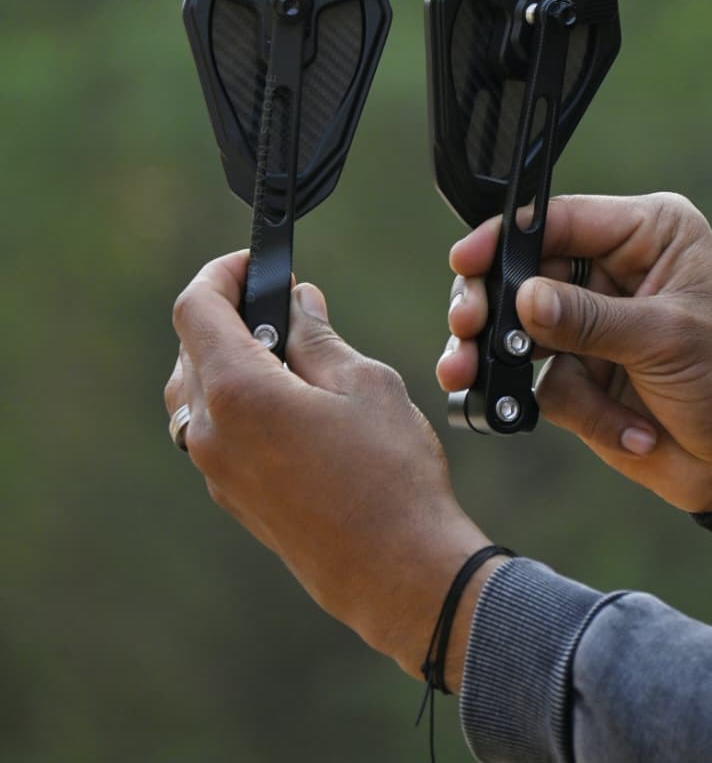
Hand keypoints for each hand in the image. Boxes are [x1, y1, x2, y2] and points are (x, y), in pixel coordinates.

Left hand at [165, 251, 498, 687]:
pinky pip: (214, 431)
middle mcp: (211, 432)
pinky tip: (290, 401)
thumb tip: (297, 301)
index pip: (196, 308)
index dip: (221, 273)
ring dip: (230, 358)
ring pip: (196, 393)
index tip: (253, 262)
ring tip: (290, 351)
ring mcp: (217, 471)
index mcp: (237, 392)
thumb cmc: (389, 475)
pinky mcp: (233, 498)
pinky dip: (237, 400)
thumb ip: (317, 335)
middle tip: (285, 303)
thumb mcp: (363, 382)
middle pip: (191, 349)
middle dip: (229, 314)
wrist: (396, 573)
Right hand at [437, 193, 711, 542]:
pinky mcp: (578, 372)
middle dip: (492, 301)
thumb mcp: (668, 338)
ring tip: (469, 372)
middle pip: (524, 269)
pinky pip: (541, 381)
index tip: (468, 260)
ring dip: (498, 355)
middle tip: (467, 324)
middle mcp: (613, 272)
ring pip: (517, 326)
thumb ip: (590, 318)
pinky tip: (627, 430)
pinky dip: (574, 408)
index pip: (563, 220)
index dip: (509, 237)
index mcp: (648, 236)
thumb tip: (524, 299)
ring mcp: (591, 324)